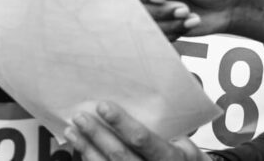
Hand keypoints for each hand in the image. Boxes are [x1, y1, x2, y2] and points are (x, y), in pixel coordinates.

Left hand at [65, 101, 207, 160]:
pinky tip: (82, 148)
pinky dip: (90, 159)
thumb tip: (142, 110)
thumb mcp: (189, 148)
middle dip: (97, 134)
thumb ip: (170, 132)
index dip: (121, 123)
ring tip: (74, 130)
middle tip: (81, 116)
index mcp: (170, 158)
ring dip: (87, 147)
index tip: (104, 107)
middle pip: (119, 154)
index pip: (142, 139)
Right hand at [118, 0, 239, 39]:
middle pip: (129, 3)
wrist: (233, 3)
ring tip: (188, 13)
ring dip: (167, 22)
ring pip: (140, 21)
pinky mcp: (157, 22)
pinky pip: (153, 34)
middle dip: (158, 10)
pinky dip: (173, 31)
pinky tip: (189, 21)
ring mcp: (149, 3)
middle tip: (182, 8)